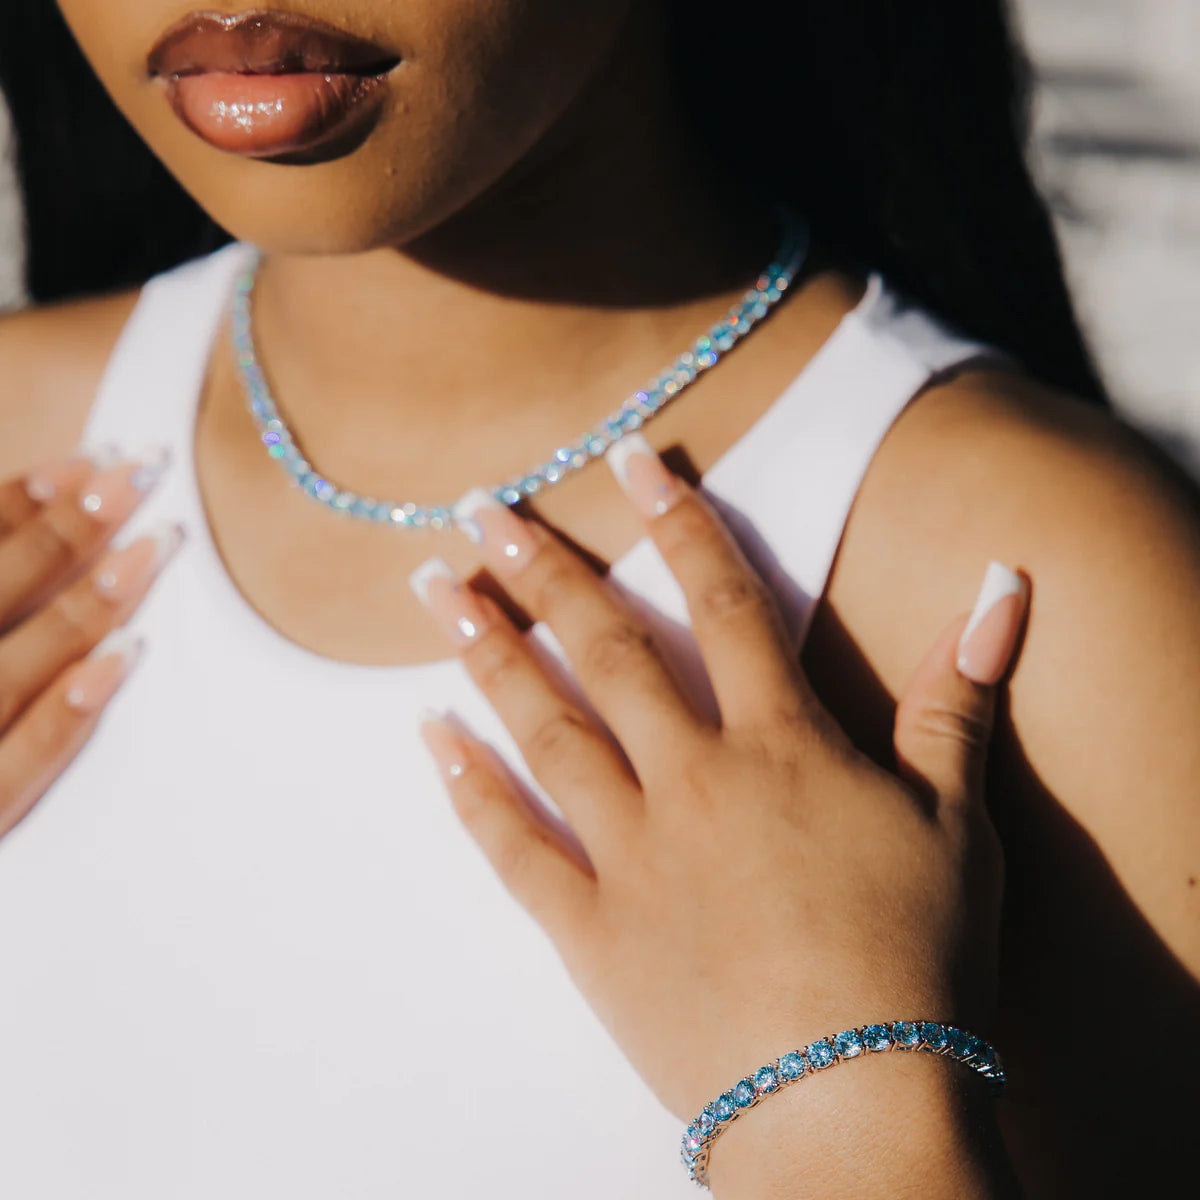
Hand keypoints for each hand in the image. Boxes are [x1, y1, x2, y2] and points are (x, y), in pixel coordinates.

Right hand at [0, 447, 179, 839]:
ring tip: (156, 543)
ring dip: (91, 598)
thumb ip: (7, 604)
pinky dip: (73, 705)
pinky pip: (25, 759)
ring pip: (20, 660)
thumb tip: (40, 530)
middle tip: (143, 471)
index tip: (91, 457)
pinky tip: (127, 656)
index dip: (21, 498)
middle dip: (73, 525)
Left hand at [412, 435, 1026, 1156]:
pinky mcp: (589, 929)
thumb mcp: (960, 822)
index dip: (677, 521)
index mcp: (780, 746)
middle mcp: (694, 779)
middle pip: (608, 649)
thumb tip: (1002, 585)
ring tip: (434, 590)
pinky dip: (468, 789)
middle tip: (478, 509)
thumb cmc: (917, 961)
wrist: (851, 1108)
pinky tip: (427, 737)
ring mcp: (631, 852)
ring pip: (545, 728)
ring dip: (487, 652)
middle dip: (542, 570)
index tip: (628, 458)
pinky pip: (514, 847)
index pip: (724, 602)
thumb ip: (963, 698)